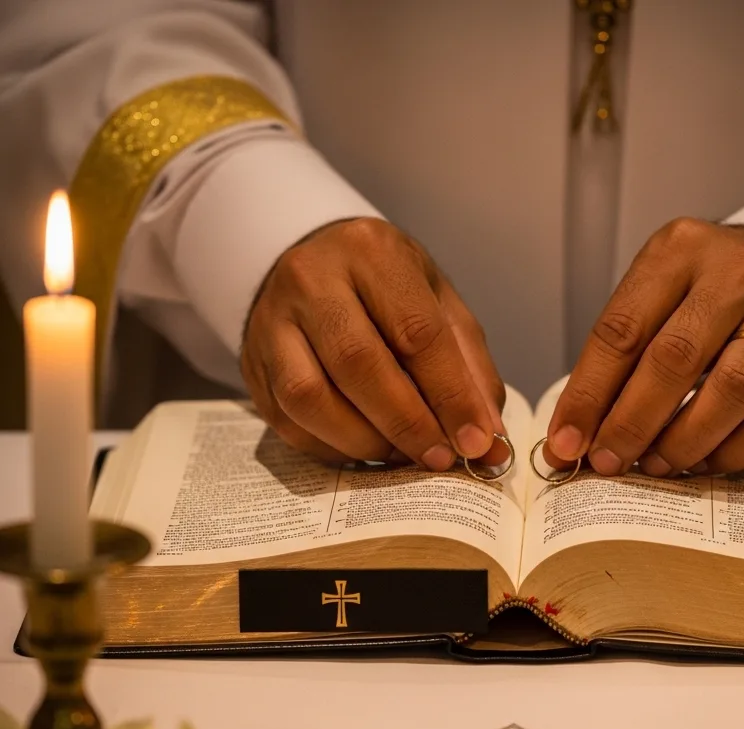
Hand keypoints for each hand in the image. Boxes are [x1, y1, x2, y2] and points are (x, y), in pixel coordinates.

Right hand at [242, 218, 505, 468]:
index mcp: (371, 253)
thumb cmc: (385, 288)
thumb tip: (487, 440)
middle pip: (358, 364)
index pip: (416, 332)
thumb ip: (469, 369)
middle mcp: (311, 280)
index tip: (476, 442)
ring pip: (311, 398)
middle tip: (440, 458)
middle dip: (408, 424)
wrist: (307, 267)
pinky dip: (335, 449)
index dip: (450, 395)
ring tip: (403, 455)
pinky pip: (290, 422)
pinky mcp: (253, 366)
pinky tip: (367, 449)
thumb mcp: (437, 304)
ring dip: (367, 441)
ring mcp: (271, 323)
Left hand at [546, 219, 743, 475]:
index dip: (588, 395)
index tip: (565, 443)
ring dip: (682, 441)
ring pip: (730, 390)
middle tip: (607, 462)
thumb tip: (576, 436)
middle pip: (674, 360)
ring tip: (654, 466)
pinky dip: (731, 452)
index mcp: (679, 251)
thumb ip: (622, 355)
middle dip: (631, 423)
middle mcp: (737, 273)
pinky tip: (703, 464)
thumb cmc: (710, 294)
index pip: (622, 330)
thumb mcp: (661, 294)